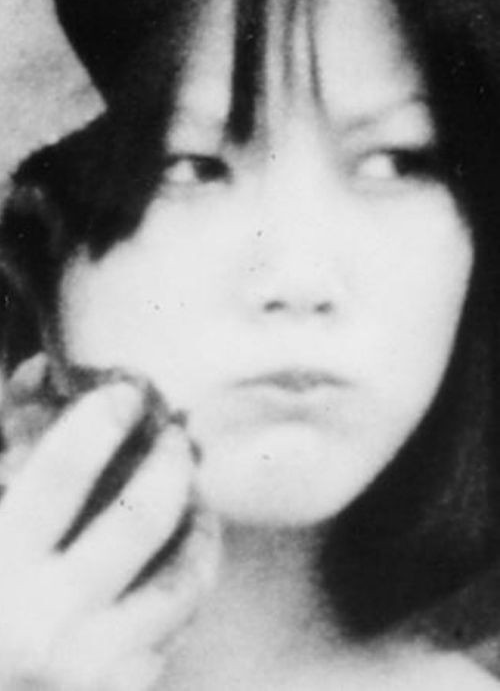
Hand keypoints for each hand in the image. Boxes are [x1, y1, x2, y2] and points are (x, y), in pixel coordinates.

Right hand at [0, 357, 218, 690]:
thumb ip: (7, 444)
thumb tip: (41, 369)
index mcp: (2, 565)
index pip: (60, 474)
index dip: (100, 419)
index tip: (127, 391)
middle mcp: (49, 619)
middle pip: (141, 517)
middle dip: (171, 461)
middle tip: (179, 435)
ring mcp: (93, 664)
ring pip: (182, 579)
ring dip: (202, 523)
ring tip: (198, 493)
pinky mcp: (121, 690)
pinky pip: (178, 624)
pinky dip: (190, 578)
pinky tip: (187, 552)